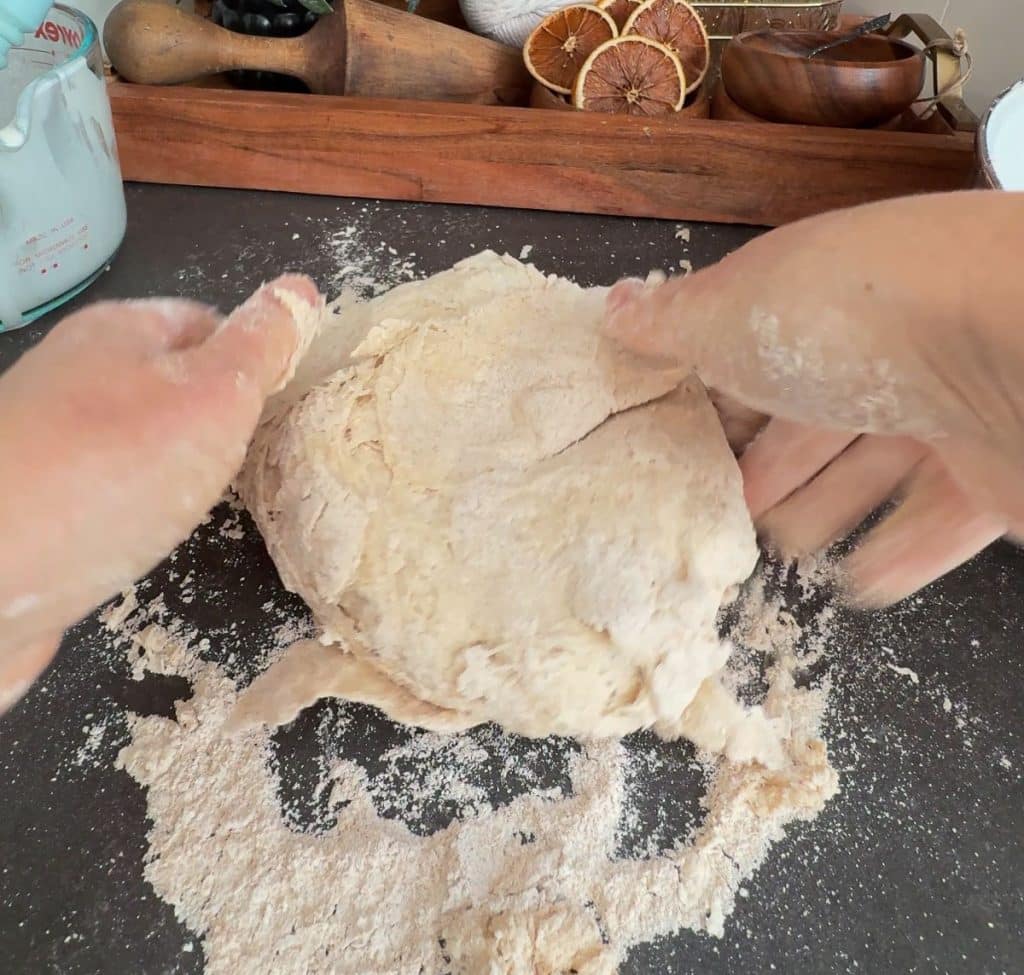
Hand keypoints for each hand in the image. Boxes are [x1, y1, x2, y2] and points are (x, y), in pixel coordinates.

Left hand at [0, 275, 319, 708]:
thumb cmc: (110, 471)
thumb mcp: (212, 397)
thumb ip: (260, 346)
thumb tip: (301, 288)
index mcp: (117, 332)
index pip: (207, 321)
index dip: (253, 359)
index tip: (284, 407)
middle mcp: (74, 375)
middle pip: (170, 384)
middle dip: (217, 422)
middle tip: (256, 463)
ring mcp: (45, 442)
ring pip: (138, 442)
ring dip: (176, 470)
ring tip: (205, 504)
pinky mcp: (31, 505)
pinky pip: (105, 492)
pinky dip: (136, 510)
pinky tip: (148, 538)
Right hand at [605, 191, 1023, 605]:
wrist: (1014, 348)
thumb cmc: (858, 316)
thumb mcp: (736, 310)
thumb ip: (674, 322)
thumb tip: (615, 307)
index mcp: (816, 301)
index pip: (756, 356)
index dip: (718, 405)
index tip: (682, 451)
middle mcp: (883, 350)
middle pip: (814, 420)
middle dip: (770, 470)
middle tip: (729, 514)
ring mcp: (946, 409)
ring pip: (875, 470)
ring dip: (829, 514)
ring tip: (788, 556)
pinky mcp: (992, 472)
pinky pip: (938, 519)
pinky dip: (900, 553)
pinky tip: (864, 584)